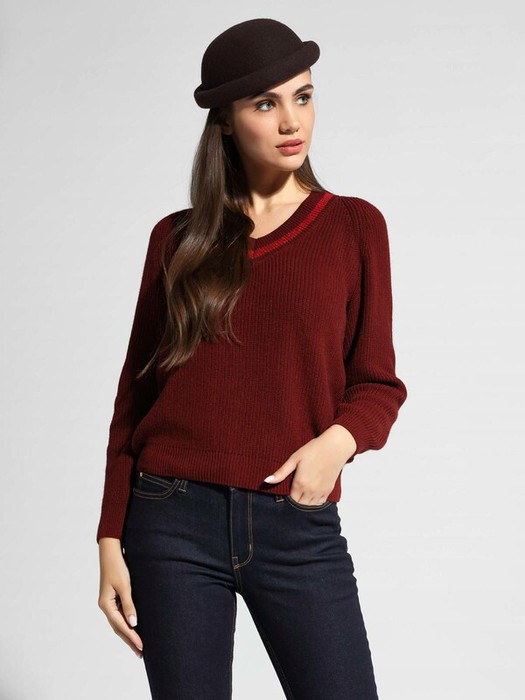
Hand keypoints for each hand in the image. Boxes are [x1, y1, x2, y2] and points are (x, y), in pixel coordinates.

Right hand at [98, 538, 143, 658]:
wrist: (111, 552)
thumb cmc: (117, 567)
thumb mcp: (124, 586)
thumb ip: (128, 604)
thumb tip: (133, 623)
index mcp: (106, 605)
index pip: (121, 625)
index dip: (132, 637)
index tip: (142, 646)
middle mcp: (106, 606)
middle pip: (118, 628)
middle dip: (130, 640)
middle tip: (141, 653)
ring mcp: (109, 602)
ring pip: (119, 623)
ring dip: (128, 634)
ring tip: (138, 645)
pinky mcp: (113, 598)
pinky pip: (120, 615)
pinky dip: (127, 624)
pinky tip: (134, 628)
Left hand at [263, 426, 356, 505]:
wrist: (334, 447)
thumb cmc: (313, 450)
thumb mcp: (294, 458)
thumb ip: (281, 472)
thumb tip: (266, 481)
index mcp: (300, 483)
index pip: (291, 498)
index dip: (287, 494)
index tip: (288, 487)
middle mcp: (310, 490)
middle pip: (299, 503)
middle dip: (295, 498)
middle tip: (295, 488)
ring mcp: (320, 491)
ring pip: (309, 505)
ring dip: (304, 501)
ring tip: (303, 490)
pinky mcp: (328, 490)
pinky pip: (319, 503)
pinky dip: (314, 500)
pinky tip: (312, 492)